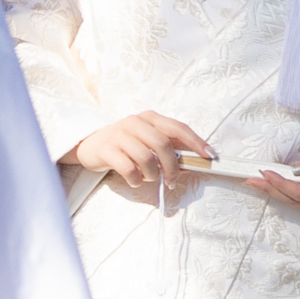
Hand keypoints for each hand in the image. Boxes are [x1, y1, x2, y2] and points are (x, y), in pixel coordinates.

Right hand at [69, 110, 215, 190]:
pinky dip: (135, 179)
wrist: (90, 144)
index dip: (196, 142)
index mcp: (150, 118)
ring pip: (146, 158)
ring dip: (151, 174)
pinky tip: (134, 179)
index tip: (209, 155)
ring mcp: (119, 135)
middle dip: (172, 167)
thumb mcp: (147, 141)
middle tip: (172, 180)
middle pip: (163, 145)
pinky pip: (128, 168)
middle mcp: (135, 122)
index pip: (178, 127)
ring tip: (148, 177)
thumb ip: (169, 150)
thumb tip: (192, 164)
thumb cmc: (125, 144)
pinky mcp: (106, 149)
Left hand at [258, 144, 299, 208]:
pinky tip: (280, 185)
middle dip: (270, 190)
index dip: (278, 184)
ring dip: (278, 192)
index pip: (298, 193)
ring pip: (299, 202)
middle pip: (294, 201)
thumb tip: (295, 169)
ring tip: (259, 182)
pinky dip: (290, 192)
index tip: (262, 171)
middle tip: (248, 180)